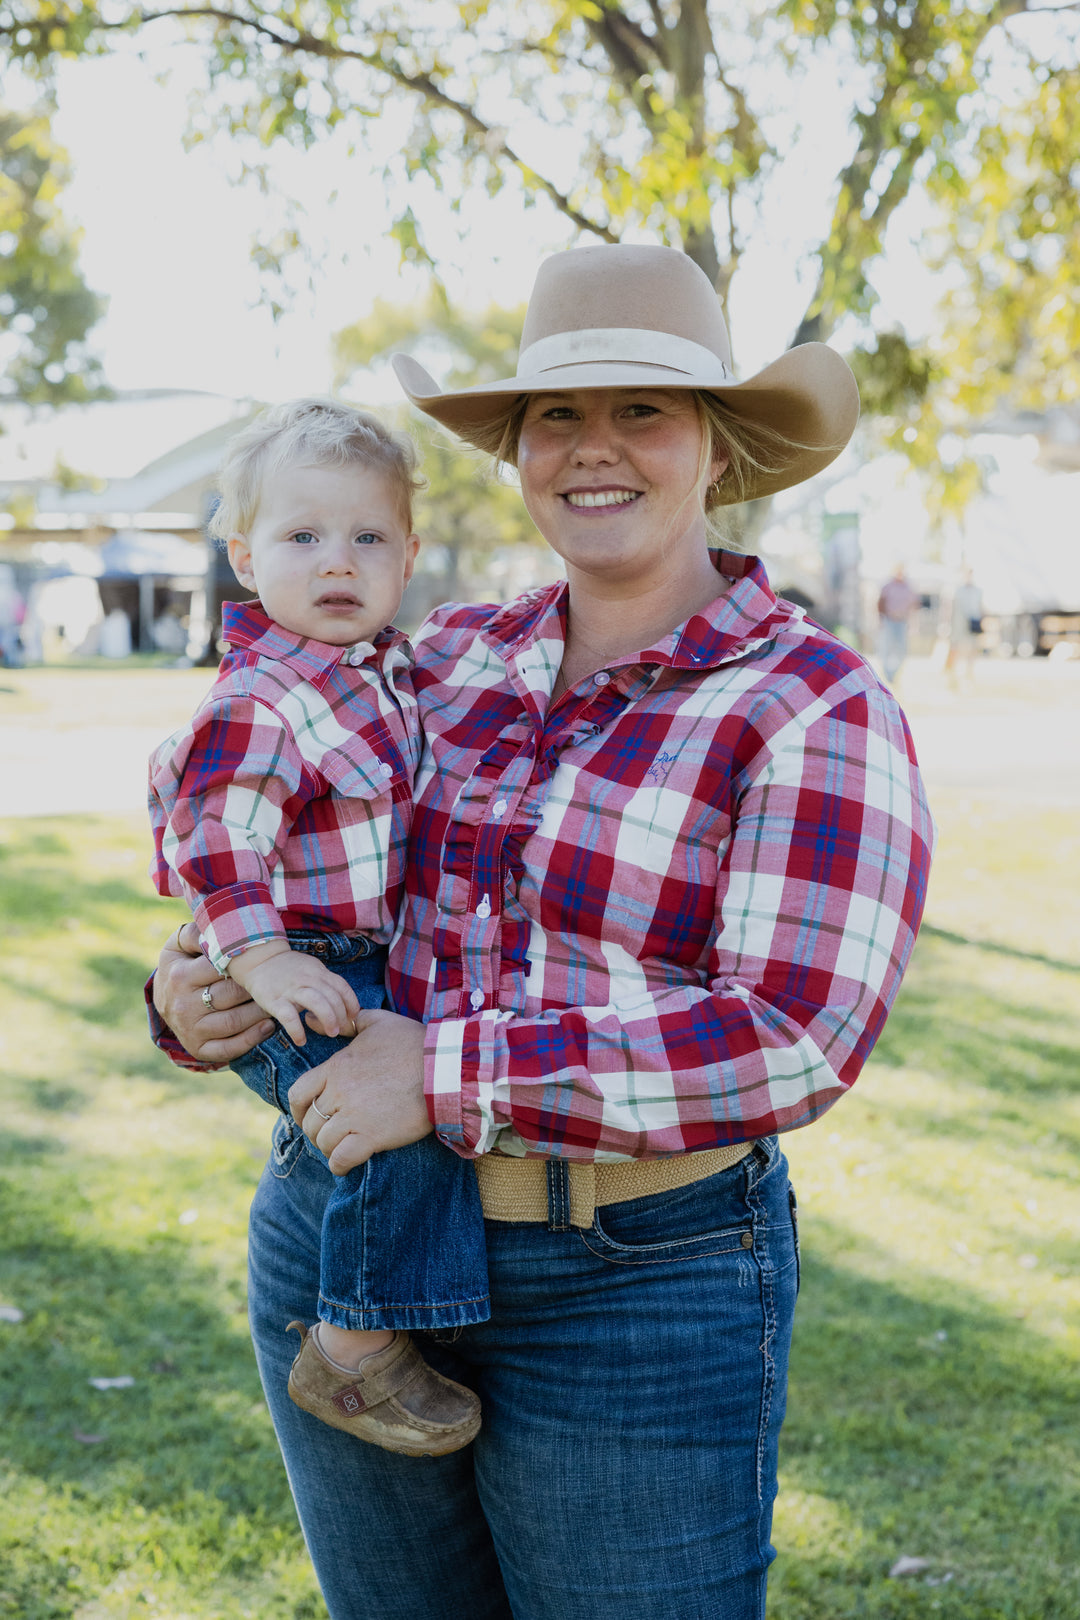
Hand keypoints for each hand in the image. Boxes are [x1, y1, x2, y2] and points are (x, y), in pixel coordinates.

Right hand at [153, 921, 274, 1064]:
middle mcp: (183, 1005)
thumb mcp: (177, 946)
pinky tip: (268, 1027)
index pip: (219, 968)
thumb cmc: (179, 967)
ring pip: (234, 1022)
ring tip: (279, 1002)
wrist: (162, 1001)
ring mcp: (191, 1030)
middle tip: (281, 982)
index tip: (264, 958)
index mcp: (179, 976)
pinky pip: (228, 1048)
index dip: (244, 963)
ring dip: (260, 1013)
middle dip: (258, 988)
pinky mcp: (198, 1049)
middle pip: (231, 995)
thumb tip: (212, 930)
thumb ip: (193, 934)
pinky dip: (251, 1039)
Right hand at [228, 942, 360, 1044]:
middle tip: (341, 1029)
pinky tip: (302, 1040)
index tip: (353, 1015)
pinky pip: (289, 1017)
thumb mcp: (311, 968)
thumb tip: (342, 1003)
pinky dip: (297, 1031)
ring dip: (327, 1019)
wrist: (259, 959)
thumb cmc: (289, 968)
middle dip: (341, 1015)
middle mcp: (307, 978)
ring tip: (331, 1033)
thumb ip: (325, 982)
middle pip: (332, 996)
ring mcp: (291, 989)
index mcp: (318, 971)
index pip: (341, 986)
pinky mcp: (274, 1000)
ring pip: (317, 1002)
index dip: (351, 1002)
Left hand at [288, 1009, 428, 1174]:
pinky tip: (345, 1163)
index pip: (298, 1094)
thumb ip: (349, 1021)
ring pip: (323, 1142)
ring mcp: (354, 1116)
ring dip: (329, 1148)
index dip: (298, 1110)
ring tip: (341, 1148)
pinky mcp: (372, 1136)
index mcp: (336, 1067)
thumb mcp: (378, 1022)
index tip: (306, 1115)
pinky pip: (342, 1159)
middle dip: (317, 1131)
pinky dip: (340, 1165)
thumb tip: (315, 1020)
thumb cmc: (414, 1043)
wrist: (443, 1068)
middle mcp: (338, 1093)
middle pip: (311, 1122)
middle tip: (331, 1134)